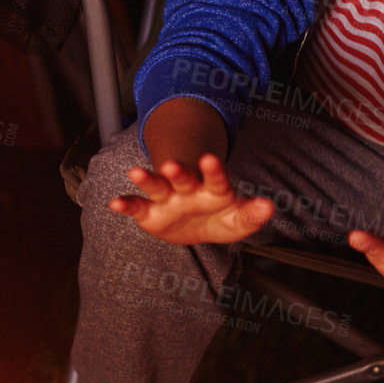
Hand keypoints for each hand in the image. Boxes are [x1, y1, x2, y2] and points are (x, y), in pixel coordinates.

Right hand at [110, 153, 272, 244]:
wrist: (195, 224)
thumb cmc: (219, 217)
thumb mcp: (238, 220)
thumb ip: (251, 214)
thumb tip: (268, 206)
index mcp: (213, 189)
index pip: (215, 178)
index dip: (212, 169)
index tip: (209, 159)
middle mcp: (187, 189)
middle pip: (181, 177)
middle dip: (176, 171)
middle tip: (170, 164)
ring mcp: (167, 198)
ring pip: (156, 186)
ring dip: (146, 179)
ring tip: (134, 172)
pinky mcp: (149, 212)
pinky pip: (136, 206)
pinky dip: (126, 204)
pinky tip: (115, 204)